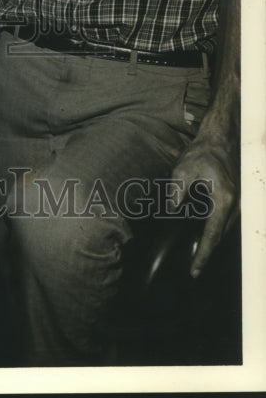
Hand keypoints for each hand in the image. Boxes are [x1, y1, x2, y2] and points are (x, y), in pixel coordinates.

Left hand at [171, 131, 238, 276]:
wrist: (220, 140)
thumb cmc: (202, 153)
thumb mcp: (184, 169)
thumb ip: (177, 191)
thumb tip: (171, 211)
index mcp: (223, 200)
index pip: (213, 236)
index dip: (203, 255)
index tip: (194, 270)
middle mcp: (235, 205)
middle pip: (221, 237)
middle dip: (207, 252)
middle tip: (193, 265)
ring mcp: (238, 202)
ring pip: (225, 230)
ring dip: (212, 242)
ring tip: (196, 253)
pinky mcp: (235, 199)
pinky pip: (226, 221)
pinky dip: (215, 230)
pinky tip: (203, 232)